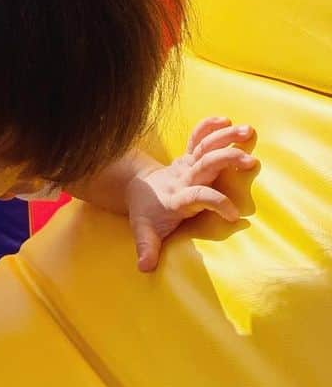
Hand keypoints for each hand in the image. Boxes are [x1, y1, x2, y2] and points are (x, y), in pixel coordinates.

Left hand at [125, 117, 257, 271]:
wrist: (135, 188)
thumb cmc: (146, 213)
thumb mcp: (144, 231)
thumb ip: (146, 247)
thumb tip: (145, 267)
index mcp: (177, 198)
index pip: (197, 197)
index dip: (215, 203)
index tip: (235, 215)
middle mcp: (182, 178)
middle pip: (204, 165)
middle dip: (225, 161)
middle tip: (251, 160)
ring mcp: (185, 164)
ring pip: (204, 147)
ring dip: (225, 137)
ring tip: (248, 131)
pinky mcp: (188, 156)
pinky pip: (198, 138)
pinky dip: (209, 127)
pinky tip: (226, 119)